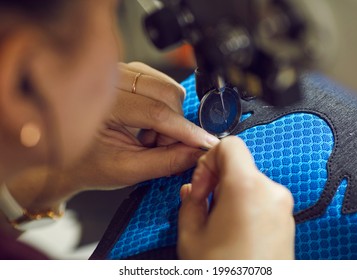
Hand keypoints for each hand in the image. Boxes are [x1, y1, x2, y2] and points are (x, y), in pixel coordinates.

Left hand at [6, 62, 218, 213]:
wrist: (67, 153)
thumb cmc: (87, 163)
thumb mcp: (126, 170)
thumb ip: (165, 162)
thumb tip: (196, 152)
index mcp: (100, 103)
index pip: (155, 112)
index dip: (185, 130)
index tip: (205, 143)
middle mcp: (108, 78)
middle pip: (166, 94)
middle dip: (175, 126)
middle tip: (160, 148)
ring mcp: (119, 71)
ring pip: (168, 87)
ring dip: (169, 117)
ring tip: (149, 138)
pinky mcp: (129, 72)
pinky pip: (162, 84)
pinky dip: (165, 108)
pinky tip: (148, 125)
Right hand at [178, 136, 294, 258]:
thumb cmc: (227, 271)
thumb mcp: (192, 235)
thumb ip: (189, 202)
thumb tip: (192, 190)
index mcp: (247, 187)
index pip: (230, 146)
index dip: (208, 159)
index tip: (201, 182)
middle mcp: (271, 192)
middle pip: (239, 166)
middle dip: (217, 180)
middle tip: (204, 204)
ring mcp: (283, 208)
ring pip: (249, 182)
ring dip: (230, 194)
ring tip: (217, 223)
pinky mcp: (287, 221)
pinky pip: (261, 199)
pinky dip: (245, 205)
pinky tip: (233, 230)